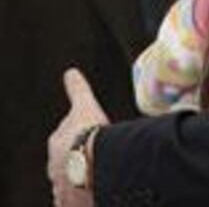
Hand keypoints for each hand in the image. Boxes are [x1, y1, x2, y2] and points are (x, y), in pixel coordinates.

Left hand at [47, 69, 109, 206]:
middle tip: (92, 157)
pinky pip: (75, 200)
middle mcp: (55, 166)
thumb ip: (78, 90)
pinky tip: (92, 193)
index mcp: (57, 142)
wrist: (93, 163)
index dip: (76, 138)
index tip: (85, 138)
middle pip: (64, 162)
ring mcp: (62, 185)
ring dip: (78, 179)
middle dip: (75, 160)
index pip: (63, 140)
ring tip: (95, 177)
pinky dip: (82, 197)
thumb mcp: (85, 106)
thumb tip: (71, 72)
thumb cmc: (89, 135)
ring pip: (68, 182)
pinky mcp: (71, 202)